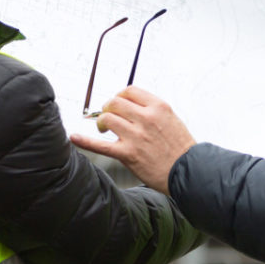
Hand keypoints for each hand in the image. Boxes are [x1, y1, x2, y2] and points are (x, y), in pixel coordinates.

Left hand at [70, 86, 195, 194]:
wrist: (189, 172)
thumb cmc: (182, 149)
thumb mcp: (172, 119)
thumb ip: (152, 111)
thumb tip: (133, 106)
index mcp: (158, 107)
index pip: (130, 91)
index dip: (119, 96)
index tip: (118, 102)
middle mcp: (146, 118)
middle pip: (115, 102)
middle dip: (108, 107)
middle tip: (108, 115)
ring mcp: (136, 136)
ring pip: (107, 118)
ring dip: (101, 122)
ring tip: (104, 128)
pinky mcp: (128, 154)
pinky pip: (101, 145)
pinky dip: (85, 140)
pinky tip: (75, 137)